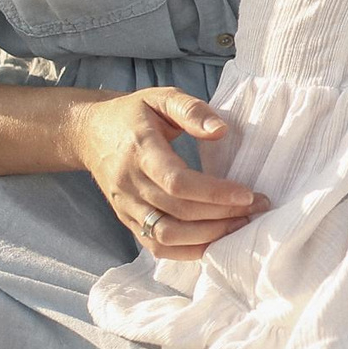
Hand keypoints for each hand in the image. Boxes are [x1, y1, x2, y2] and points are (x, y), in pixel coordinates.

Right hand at [72, 89, 264, 259]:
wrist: (89, 133)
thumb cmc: (133, 114)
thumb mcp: (161, 97)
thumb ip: (191, 110)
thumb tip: (221, 130)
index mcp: (140, 150)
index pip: (177, 182)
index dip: (215, 193)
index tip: (248, 194)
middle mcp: (129, 183)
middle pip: (178, 212)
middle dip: (222, 215)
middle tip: (258, 208)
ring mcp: (125, 206)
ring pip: (167, 236)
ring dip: (208, 236)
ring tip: (241, 225)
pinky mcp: (127, 220)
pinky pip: (156, 246)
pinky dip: (188, 251)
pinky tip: (216, 240)